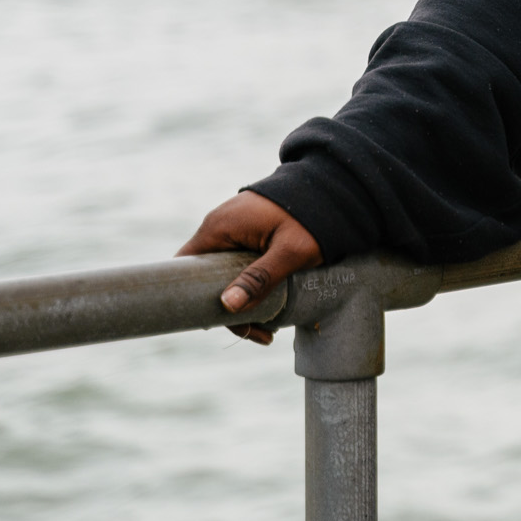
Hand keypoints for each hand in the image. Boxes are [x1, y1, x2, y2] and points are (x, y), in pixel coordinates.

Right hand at [177, 192, 320, 344]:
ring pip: (225, 272)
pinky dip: (251, 282)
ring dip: (244, 298)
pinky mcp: (250, 228)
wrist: (336, 187)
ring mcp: (234, 225)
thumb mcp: (290, 252)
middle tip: (260, 333)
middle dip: (229, 308)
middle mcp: (219, 225)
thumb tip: (227, 305)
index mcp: (219, 227)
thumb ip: (259, 278)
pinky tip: (272, 302)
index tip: (219, 324)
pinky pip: (239, 261)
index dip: (192, 299)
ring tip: (271, 326)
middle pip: (207, 276)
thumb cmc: (313, 218)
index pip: (185, 268)